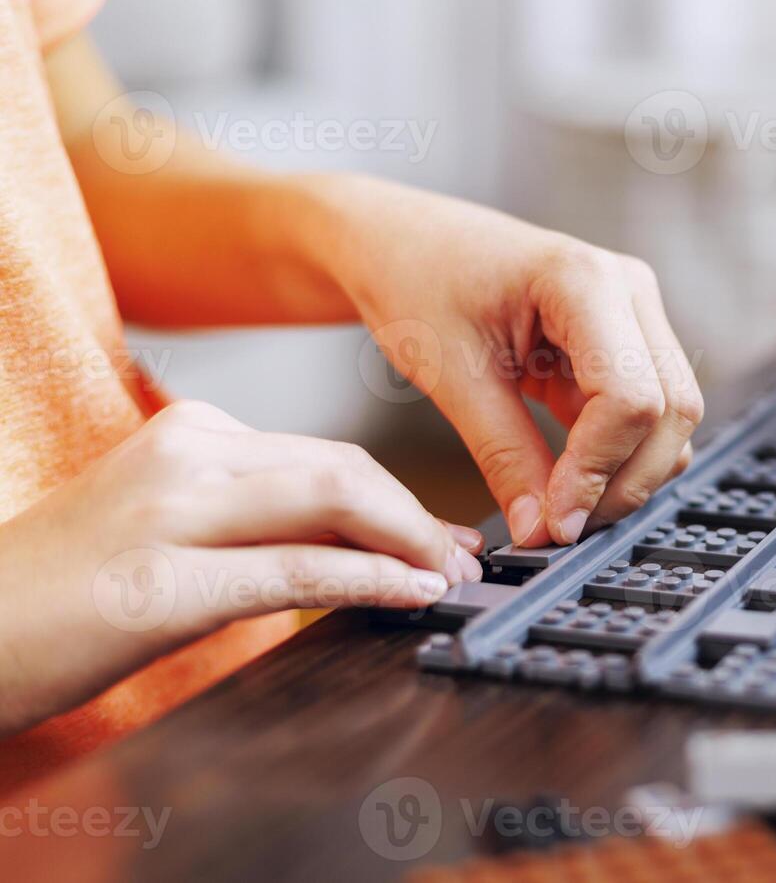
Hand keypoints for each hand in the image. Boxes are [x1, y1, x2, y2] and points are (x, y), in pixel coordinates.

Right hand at [0, 400, 480, 735]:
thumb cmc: (61, 592)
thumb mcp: (167, 528)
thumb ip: (253, 523)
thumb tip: (353, 548)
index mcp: (191, 436)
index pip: (326, 456)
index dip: (400, 496)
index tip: (439, 534)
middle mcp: (188, 455)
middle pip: (342, 469)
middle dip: (417, 515)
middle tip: (462, 558)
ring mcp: (174, 511)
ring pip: (332, 502)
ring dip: (409, 542)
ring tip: (449, 577)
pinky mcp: (166, 581)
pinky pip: (295, 569)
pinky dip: (369, 577)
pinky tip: (410, 591)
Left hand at [314, 176, 704, 548]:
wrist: (400, 241)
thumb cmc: (416, 278)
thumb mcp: (450, 375)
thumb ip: (504, 456)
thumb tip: (542, 530)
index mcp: (584, 279)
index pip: (631, 397)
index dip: (597, 470)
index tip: (555, 522)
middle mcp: (628, 289)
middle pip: (672, 411)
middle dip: (623, 480)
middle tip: (561, 527)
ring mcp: (634, 314)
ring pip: (671, 417)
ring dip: (626, 472)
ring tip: (560, 506)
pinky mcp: (624, 342)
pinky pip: (645, 412)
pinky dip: (614, 454)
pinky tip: (564, 477)